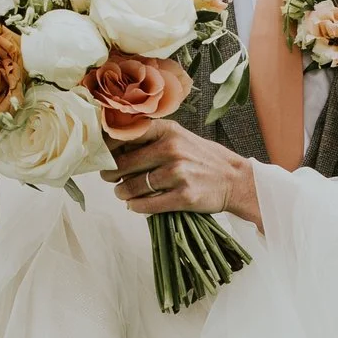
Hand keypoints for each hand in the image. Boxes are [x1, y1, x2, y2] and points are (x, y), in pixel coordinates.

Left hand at [103, 120, 261, 228]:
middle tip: (109, 177)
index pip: (126, 134)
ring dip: (122, 192)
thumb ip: (151, 139)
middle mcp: (172, 150)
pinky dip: (136, 206)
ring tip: (122, 192)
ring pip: (134, 186)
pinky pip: (148, 205)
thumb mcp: (180, 137)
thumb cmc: (203, 158)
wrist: (236, 180)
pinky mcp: (184, 197)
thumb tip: (114, 147)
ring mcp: (179, 174)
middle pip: (125, 163)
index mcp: (168, 131)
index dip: (108, 145)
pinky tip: (134, 205)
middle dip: (111, 173)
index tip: (101, 153)